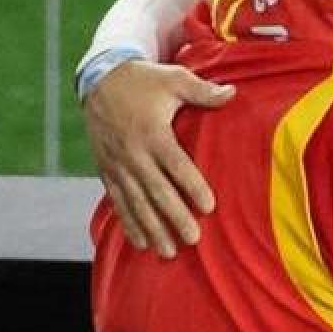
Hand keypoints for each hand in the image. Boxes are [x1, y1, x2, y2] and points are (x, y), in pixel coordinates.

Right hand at [84, 60, 233, 257]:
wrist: (99, 79)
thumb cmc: (145, 80)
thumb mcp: (175, 79)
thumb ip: (203, 91)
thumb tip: (233, 93)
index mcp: (153, 132)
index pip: (176, 165)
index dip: (192, 186)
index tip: (209, 206)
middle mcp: (133, 153)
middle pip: (156, 192)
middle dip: (174, 217)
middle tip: (193, 239)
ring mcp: (117, 165)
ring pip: (136, 203)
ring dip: (152, 229)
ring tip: (169, 251)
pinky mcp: (106, 171)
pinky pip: (118, 202)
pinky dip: (129, 224)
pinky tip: (141, 243)